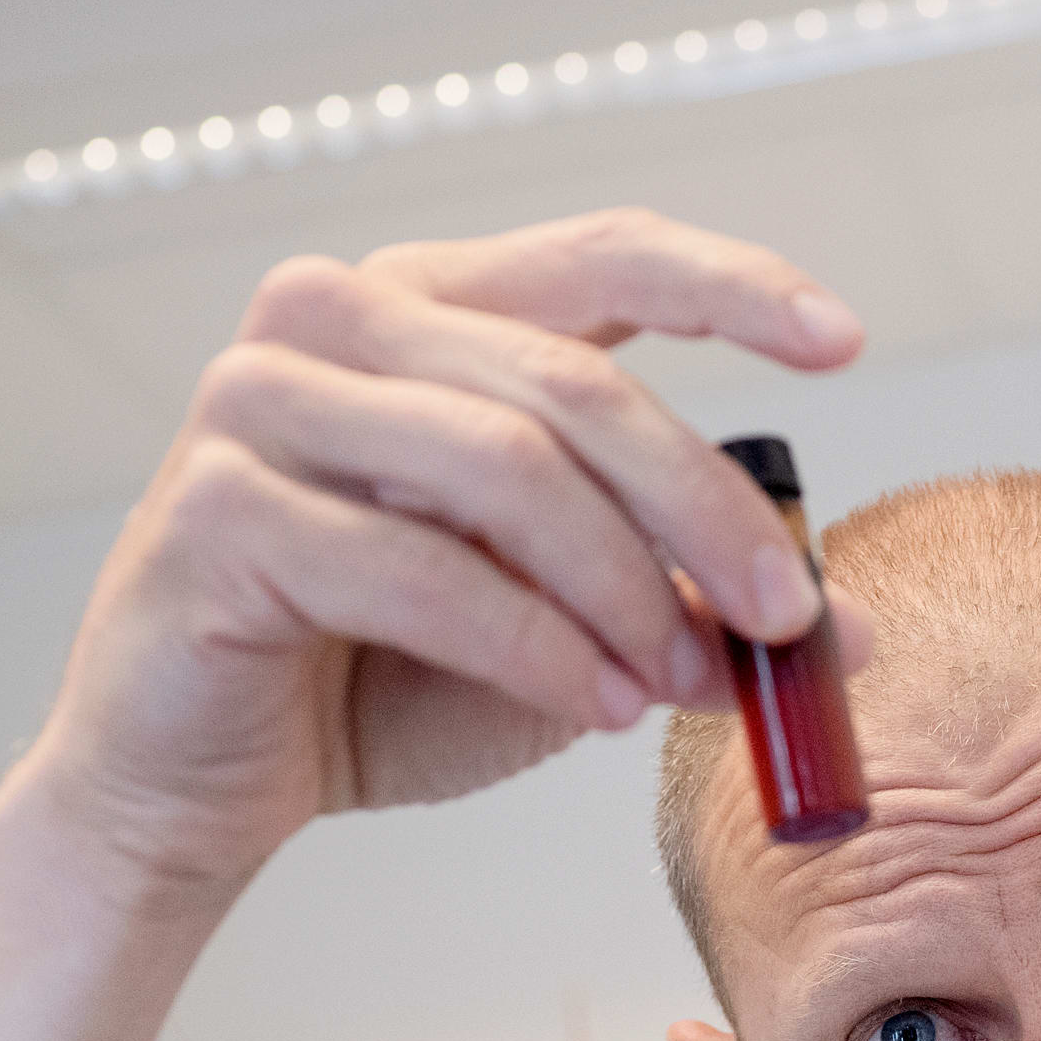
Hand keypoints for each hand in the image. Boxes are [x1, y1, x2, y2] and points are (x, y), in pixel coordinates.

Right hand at [20, 207, 864, 899]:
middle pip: (573, 384)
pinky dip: (532, 646)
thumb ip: (679, 601)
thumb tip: (840, 625)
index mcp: (426, 306)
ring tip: (673, 687)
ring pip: (504, 468)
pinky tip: (591, 704)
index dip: (732, 286)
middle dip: (702, 511)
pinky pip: (419, 568)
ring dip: (620, 590)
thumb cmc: (373, 683)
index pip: (602, 254)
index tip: (845, 341)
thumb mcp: (565, 630)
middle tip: (789, 620)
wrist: (196, 786)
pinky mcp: (215, 508)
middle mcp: (333, 319)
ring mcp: (260, 402)